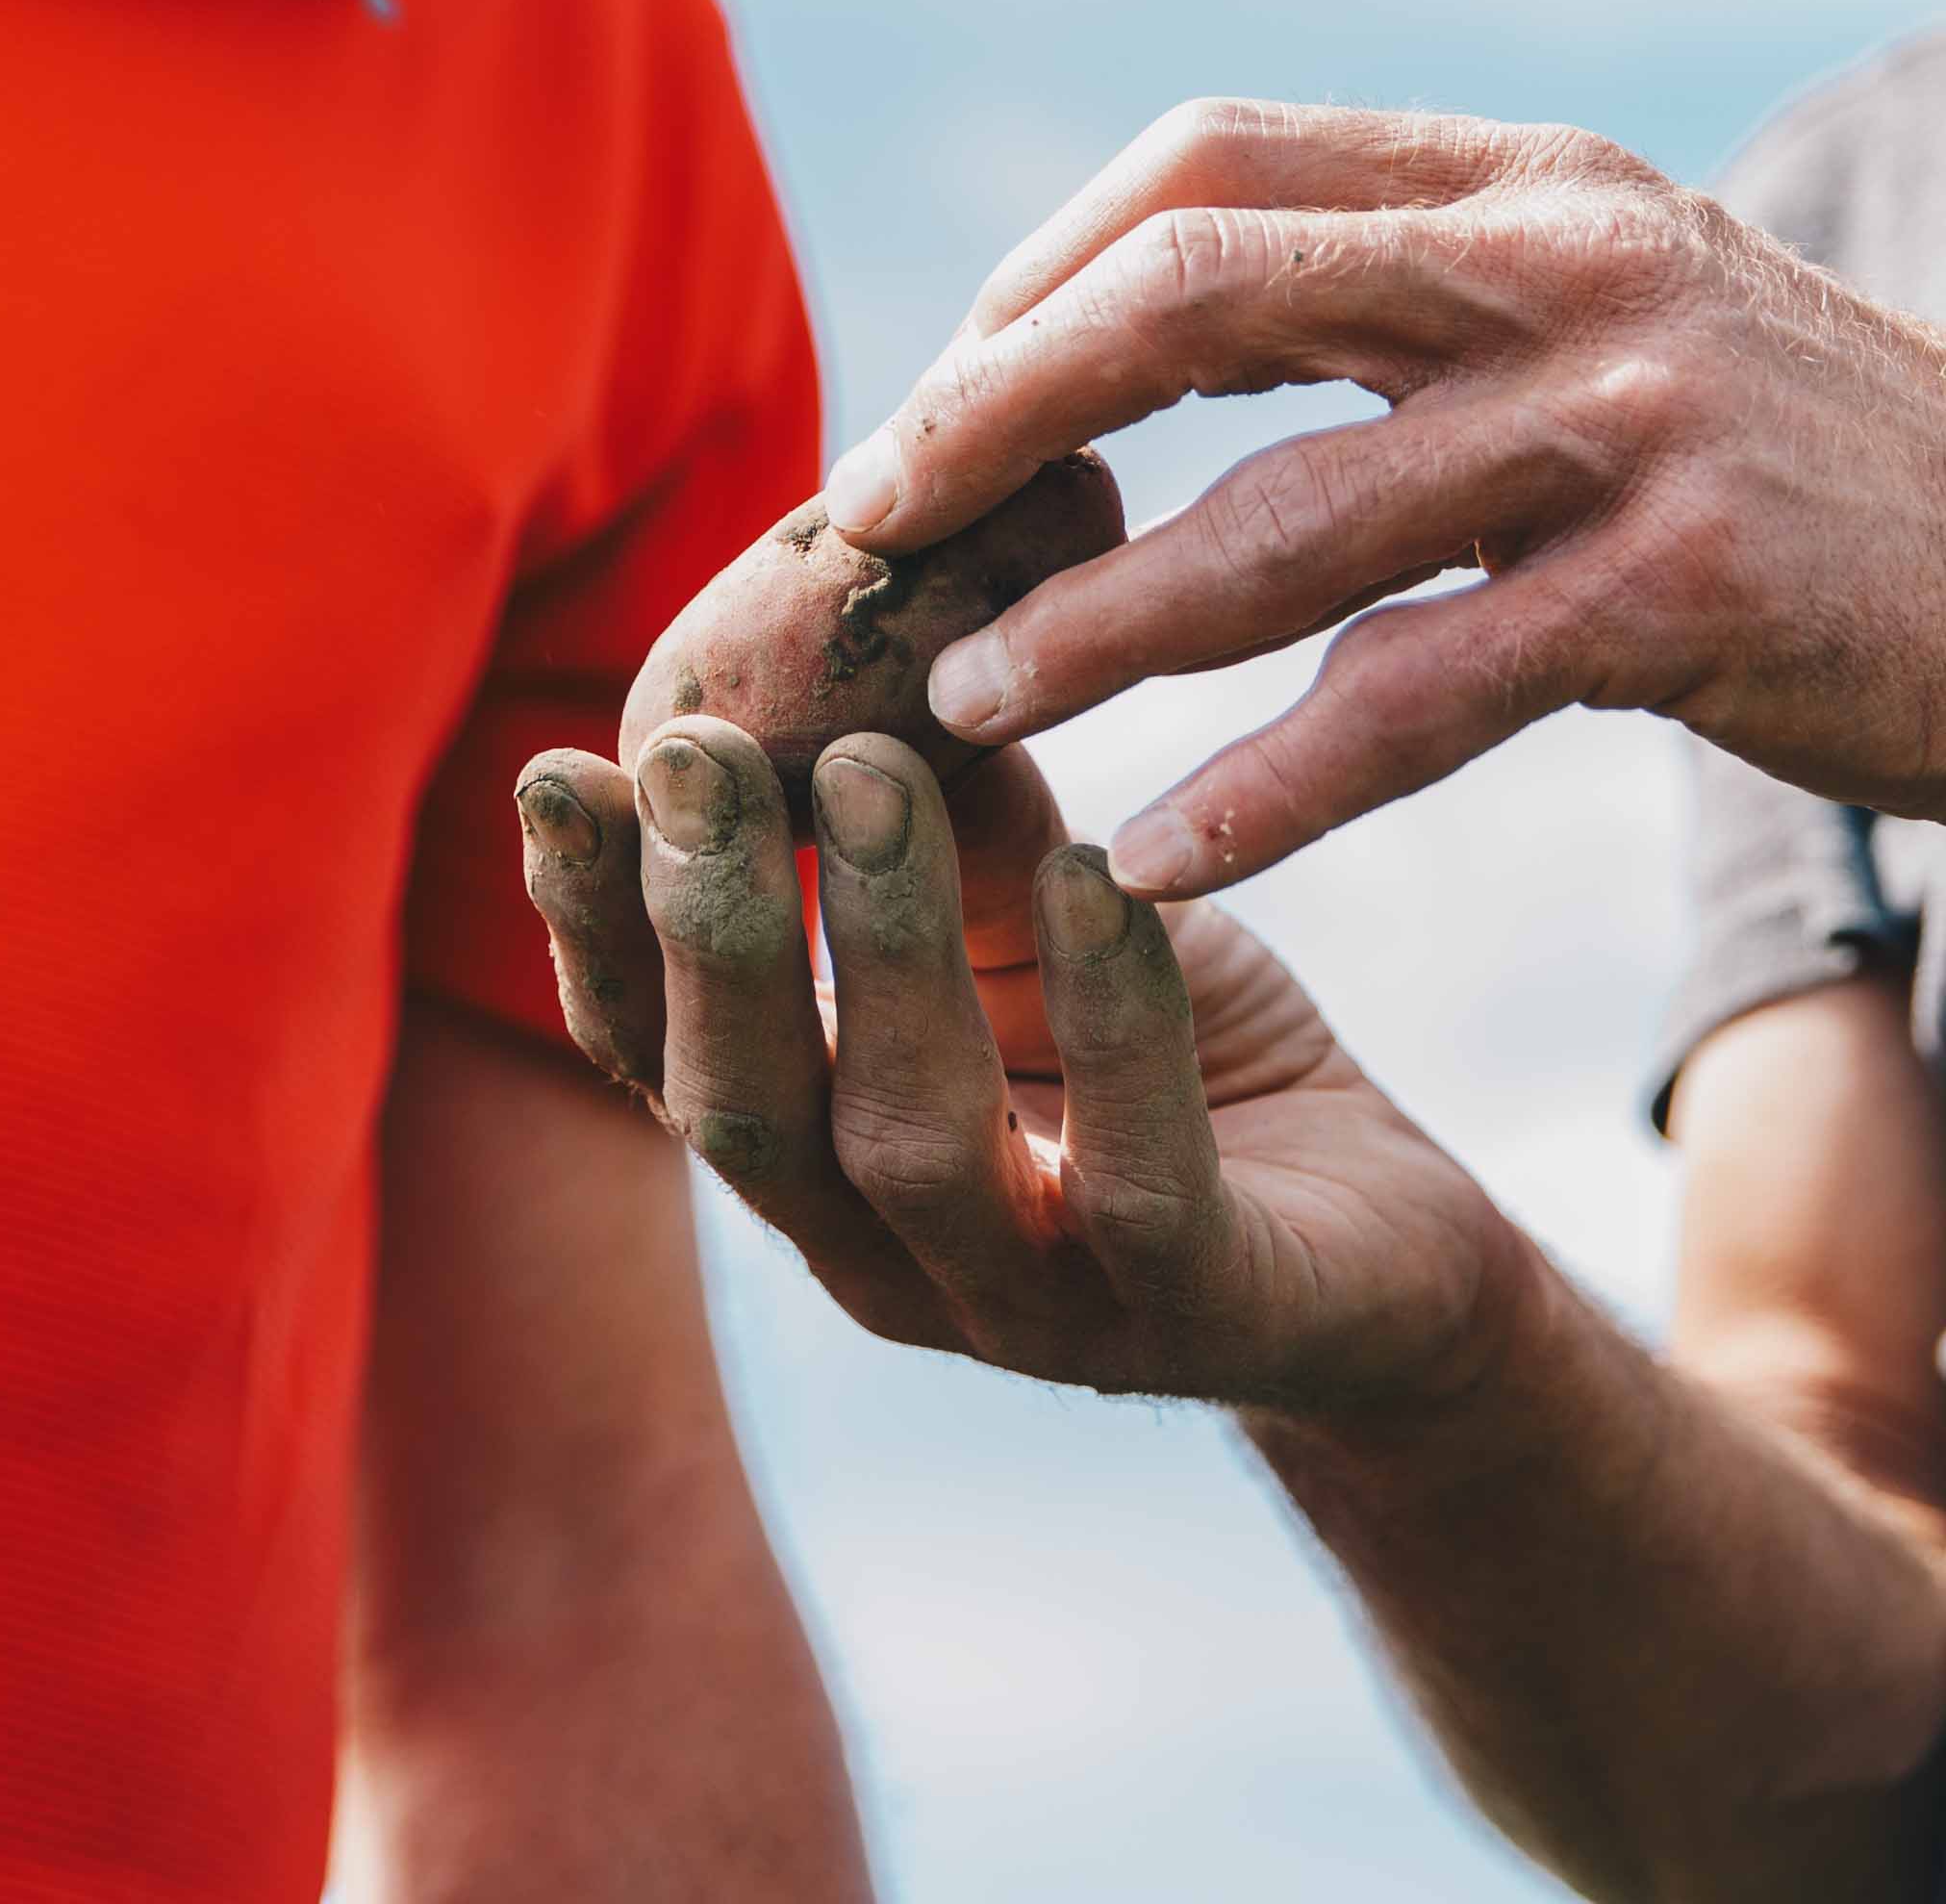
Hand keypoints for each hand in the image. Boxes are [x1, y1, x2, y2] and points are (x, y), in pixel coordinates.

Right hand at [514, 720, 1530, 1419]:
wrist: (1386, 1249)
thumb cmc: (1170, 1059)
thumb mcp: (1034, 916)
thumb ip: (940, 815)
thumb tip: (852, 633)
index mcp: (818, 1152)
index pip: (661, 1056)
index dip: (594, 927)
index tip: (560, 767)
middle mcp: (888, 1252)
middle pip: (746, 1110)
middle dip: (707, 923)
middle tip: (694, 753)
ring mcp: (1035, 1303)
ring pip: (908, 1142)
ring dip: (881, 946)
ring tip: (875, 771)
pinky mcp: (1196, 1312)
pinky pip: (1133, 1178)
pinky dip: (1109, 1023)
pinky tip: (1092, 886)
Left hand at [815, 102, 1945, 896]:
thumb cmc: (1841, 471)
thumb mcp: (1633, 311)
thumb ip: (1428, 295)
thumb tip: (1173, 313)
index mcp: (1528, 180)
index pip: (1206, 160)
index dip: (1033, 275)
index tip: (931, 409)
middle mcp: (1565, 260)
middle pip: (1188, 290)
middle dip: (990, 414)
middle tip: (862, 540)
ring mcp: (1633, 419)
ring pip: (1275, 513)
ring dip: (1086, 621)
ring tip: (954, 715)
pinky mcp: (1693, 595)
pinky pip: (1416, 698)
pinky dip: (1265, 787)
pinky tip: (1157, 864)